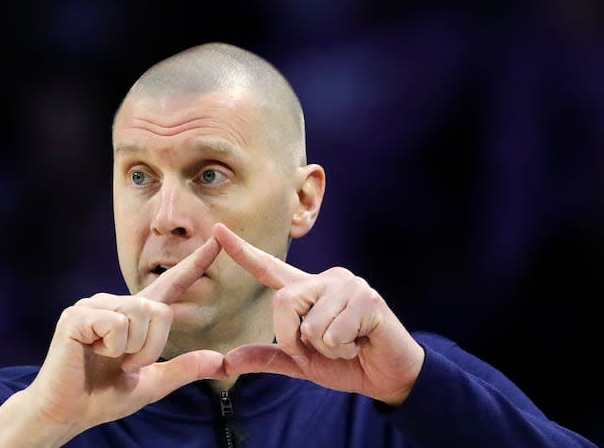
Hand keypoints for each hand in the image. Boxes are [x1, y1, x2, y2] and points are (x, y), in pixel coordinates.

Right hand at [0, 237, 226, 446]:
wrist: (67, 413)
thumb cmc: (103, 396)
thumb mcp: (152, 384)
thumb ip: (184, 370)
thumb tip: (221, 361)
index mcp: (135, 316)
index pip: (171, 284)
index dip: (195, 263)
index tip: (218, 239)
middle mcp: (115, 303)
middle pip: (159, 310)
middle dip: (152, 347)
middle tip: (127, 365)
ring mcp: (94, 306)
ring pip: (141, 315)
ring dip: (132, 350)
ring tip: (107, 358)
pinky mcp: (77, 316)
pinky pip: (117, 325)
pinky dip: (113, 348)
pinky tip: (91, 353)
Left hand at [214, 223, 423, 405]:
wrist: (389, 377)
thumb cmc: (346, 363)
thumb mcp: (301, 363)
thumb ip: (268, 357)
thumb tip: (227, 361)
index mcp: (307, 291)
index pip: (268, 268)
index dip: (242, 251)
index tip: (216, 230)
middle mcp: (325, 279)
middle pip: (284, 301)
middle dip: (295, 339)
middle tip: (324, 349)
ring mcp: (348, 285)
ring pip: (311, 324)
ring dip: (326, 349)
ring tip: (348, 344)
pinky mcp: (368, 298)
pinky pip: (334, 333)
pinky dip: (344, 350)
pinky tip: (362, 343)